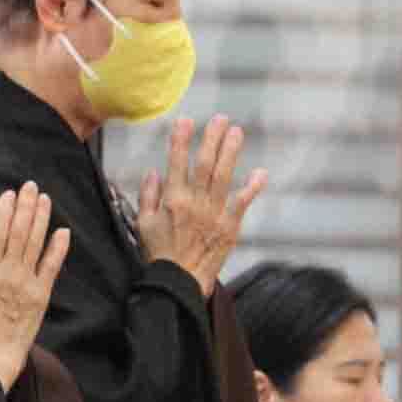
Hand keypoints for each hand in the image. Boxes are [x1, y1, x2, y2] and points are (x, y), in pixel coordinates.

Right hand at [0, 182, 70, 391]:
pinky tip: (62, 231)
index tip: (8, 194)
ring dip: (41, 219)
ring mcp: (28, 283)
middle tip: (29, 186)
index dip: (3, 212)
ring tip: (44, 198)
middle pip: (19, 233)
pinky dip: (58, 248)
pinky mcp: (43, 293)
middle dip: (25, 207)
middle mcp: (9, 273)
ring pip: (36, 243)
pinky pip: (52, 266)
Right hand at [135, 115, 266, 295]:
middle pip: (205, 165)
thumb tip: (153, 171)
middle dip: (212, 139)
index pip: (176, 163)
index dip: (181, 140)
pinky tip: (260, 172)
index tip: (185, 120)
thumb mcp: (142, 224)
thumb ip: (148, 195)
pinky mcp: (230, 227)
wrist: (179, 283)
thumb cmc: (159, 254)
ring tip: (237, 132)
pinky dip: (252, 187)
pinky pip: (243, 203)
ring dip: (231, 153)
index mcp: (172, 201)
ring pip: (224, 177)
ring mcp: (215, 214)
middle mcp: (195, 204)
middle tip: (220, 119)